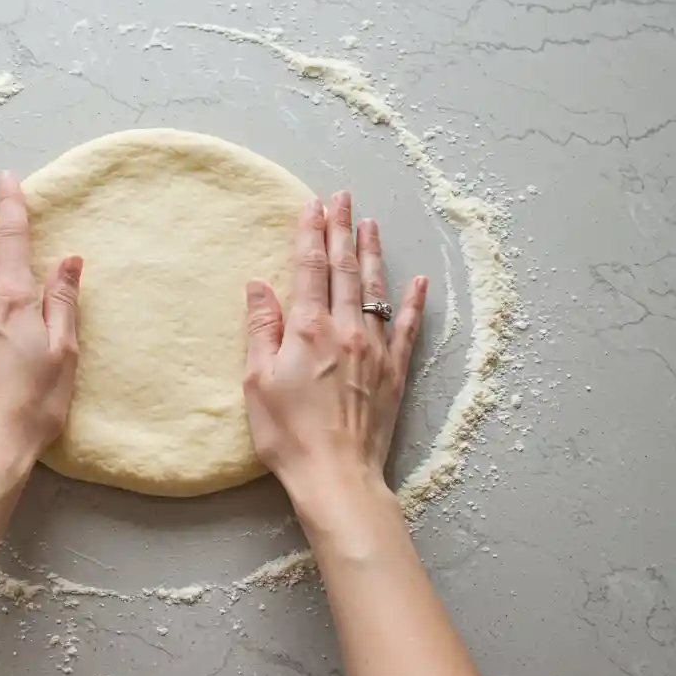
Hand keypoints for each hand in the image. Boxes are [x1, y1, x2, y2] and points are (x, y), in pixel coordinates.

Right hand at [243, 191, 426, 511]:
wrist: (337, 477)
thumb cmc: (288, 433)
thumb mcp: (258, 380)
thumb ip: (262, 328)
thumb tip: (259, 285)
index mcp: (308, 329)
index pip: (310, 268)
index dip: (310, 233)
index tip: (312, 205)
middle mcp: (345, 330)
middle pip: (345, 269)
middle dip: (341, 230)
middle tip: (342, 198)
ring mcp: (375, 349)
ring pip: (375, 289)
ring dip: (372, 254)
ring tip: (370, 223)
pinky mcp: (394, 372)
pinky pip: (406, 328)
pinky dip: (412, 303)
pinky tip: (417, 282)